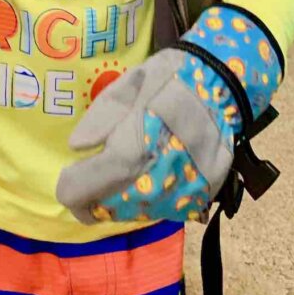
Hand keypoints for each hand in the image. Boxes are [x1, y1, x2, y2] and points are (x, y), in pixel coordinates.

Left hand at [56, 5, 281, 223]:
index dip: (70, 186)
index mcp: (124, 157)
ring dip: (122, 197)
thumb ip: (98, 121)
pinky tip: (154, 171)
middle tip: (100, 169)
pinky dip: (151, 196)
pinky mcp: (196, 201)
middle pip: (104, 208)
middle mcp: (148, 187)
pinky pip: (161, 209)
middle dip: (96, 193)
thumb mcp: (125, 88)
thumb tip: (76, 148)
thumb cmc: (168, 81)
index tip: (73, 173)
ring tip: (129, 167)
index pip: (78, 194)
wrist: (223, 88)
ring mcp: (174, 199)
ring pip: (133, 213)